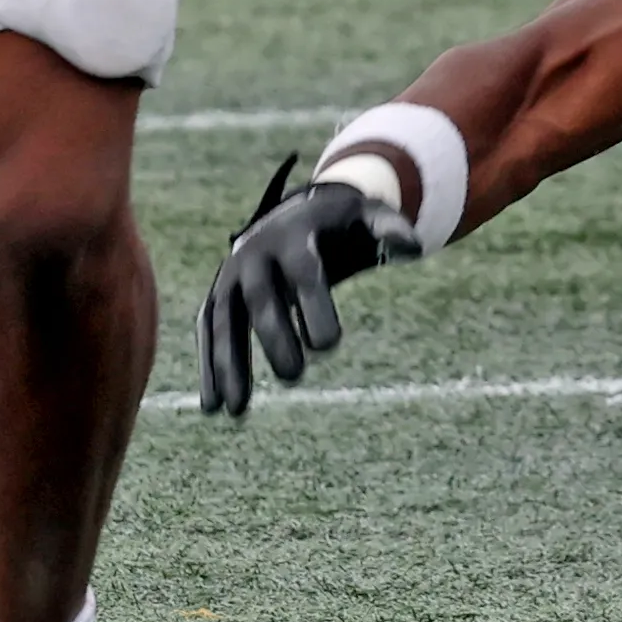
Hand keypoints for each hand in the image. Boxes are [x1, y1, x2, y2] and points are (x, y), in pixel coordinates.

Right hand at [195, 160, 394, 417]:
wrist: (295, 212)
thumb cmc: (341, 224)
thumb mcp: (368, 217)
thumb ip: (390, 230)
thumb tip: (413, 248)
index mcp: (294, 235)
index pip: (304, 272)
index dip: (313, 306)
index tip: (329, 346)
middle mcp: (255, 252)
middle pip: (259, 297)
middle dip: (272, 337)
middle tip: (294, 377)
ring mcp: (230, 274)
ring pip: (223, 319)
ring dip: (227, 363)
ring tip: (236, 410)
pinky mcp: (218, 294)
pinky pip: (208, 331)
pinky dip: (208, 367)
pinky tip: (213, 408)